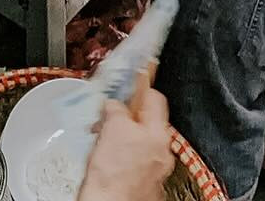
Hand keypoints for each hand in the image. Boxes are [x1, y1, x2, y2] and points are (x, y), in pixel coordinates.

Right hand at [78, 82, 171, 200]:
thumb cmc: (112, 175)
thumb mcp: (112, 127)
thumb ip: (116, 108)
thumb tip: (114, 104)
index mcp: (159, 134)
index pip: (154, 97)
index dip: (140, 86)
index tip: (131, 79)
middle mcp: (161, 152)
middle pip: (146, 120)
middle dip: (126, 115)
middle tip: (109, 114)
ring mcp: (154, 170)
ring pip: (138, 141)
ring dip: (121, 135)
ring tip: (103, 139)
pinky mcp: (142, 184)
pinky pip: (133, 160)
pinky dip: (121, 155)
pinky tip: (107, 158)